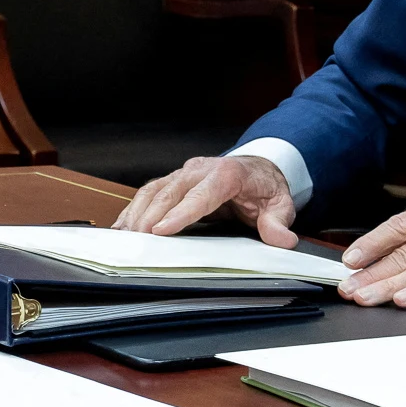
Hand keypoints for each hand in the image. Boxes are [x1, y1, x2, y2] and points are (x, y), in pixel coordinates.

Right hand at [112, 155, 297, 245]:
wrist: (259, 168)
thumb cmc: (265, 188)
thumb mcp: (280, 204)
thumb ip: (277, 222)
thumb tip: (281, 239)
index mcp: (227, 174)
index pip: (201, 195)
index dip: (180, 213)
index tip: (161, 230)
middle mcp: (201, 169)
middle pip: (171, 191)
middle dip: (151, 215)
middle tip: (138, 239)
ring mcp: (185, 172)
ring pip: (155, 189)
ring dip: (138, 212)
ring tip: (125, 235)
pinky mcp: (176, 179)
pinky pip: (151, 191)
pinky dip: (135, 208)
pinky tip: (124, 224)